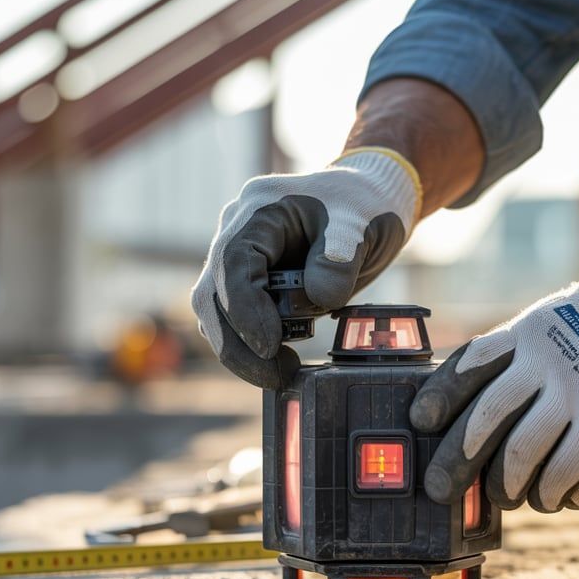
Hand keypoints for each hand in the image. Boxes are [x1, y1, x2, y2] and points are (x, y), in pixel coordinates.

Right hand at [190, 149, 420, 387]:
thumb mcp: (359, 227)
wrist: (366, 203)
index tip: (270, 345)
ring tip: (283, 372)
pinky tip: (282, 362)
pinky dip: (253, 346)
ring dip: (241, 351)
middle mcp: (238, 234)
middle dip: (236, 343)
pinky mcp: (251, 283)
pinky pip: (237, 320)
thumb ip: (338, 261)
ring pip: (217, 314)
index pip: (233, 263)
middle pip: (212, 295)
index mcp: (259, 210)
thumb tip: (317, 298)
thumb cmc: (362, 207)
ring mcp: (241, 260)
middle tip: (274, 374)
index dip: (245, 309)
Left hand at [410, 249, 578, 510]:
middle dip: (457, 466)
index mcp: (527, 342)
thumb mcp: (539, 326)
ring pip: (529, 460)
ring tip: (511, 497)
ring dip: (510, 489)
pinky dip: (563, 495)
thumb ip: (500, 360)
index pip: (470, 370)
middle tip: (442, 491)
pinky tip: (560, 497)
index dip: (440, 399)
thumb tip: (447, 409)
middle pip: (489, 426)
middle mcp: (551, 372)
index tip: (420, 423)